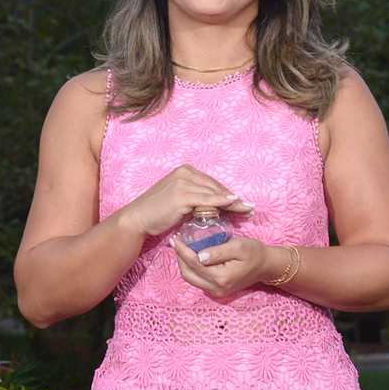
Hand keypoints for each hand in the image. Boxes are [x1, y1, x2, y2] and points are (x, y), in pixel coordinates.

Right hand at [120, 163, 253, 239]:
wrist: (138, 218)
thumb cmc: (157, 213)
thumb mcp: (180, 202)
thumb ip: (196, 200)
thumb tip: (214, 208)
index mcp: (185, 171)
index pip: (212, 184)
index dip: (228, 194)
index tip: (242, 204)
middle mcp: (185, 173)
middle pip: (216, 187)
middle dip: (235, 199)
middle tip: (250, 208)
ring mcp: (183, 182)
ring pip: (214, 193)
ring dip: (233, 202)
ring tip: (247, 210)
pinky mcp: (181, 195)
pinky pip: (207, 200)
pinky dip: (222, 202)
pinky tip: (234, 204)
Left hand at [172, 234, 285, 298]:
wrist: (265, 266)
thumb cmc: (254, 252)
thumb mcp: (239, 246)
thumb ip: (218, 252)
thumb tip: (198, 256)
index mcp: (221, 277)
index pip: (194, 263)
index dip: (182, 250)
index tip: (175, 237)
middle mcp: (216, 288)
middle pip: (188, 273)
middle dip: (179, 257)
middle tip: (176, 241)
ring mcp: (216, 292)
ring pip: (190, 278)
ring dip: (183, 263)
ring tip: (181, 247)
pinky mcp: (216, 290)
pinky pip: (197, 279)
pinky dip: (191, 268)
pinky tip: (191, 255)